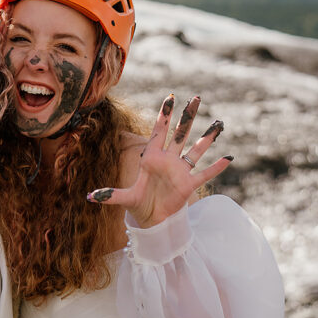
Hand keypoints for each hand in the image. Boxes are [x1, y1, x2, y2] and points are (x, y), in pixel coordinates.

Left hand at [87, 95, 232, 227]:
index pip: (159, 132)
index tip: (170, 97)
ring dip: (207, 138)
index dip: (164, 115)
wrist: (153, 219)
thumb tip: (90, 197)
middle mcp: (168, 160)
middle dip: (188, 116)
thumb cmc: (139, 204)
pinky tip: (227, 157)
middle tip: (197, 98)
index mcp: (152, 158)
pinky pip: (204, 174)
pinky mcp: (189, 185)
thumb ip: (110, 195)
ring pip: (196, 150)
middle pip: (180, 134)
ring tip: (218, 124)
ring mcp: (180, 171)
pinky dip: (216, 167)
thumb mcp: (124, 199)